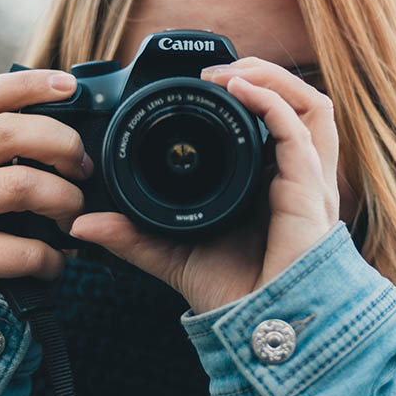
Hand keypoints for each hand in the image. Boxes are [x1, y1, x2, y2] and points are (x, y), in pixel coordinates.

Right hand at [0, 70, 92, 287]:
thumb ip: (21, 134)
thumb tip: (79, 107)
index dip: (27, 85)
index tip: (70, 86)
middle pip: (6, 133)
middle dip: (62, 144)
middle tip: (84, 167)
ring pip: (20, 186)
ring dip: (65, 200)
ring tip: (73, 213)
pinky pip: (25, 248)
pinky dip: (52, 256)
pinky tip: (56, 258)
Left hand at [69, 56, 339, 312]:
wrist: (261, 326)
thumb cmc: (232, 293)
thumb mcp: (171, 253)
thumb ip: (132, 236)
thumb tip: (81, 226)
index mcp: (272, 183)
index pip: (276, 123)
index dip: (250, 95)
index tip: (202, 84)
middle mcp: (296, 175)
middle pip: (301, 103)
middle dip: (264, 74)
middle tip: (216, 70)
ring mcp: (309, 179)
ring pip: (313, 105)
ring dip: (273, 77)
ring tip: (231, 71)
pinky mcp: (310, 187)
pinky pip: (300, 129)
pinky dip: (271, 100)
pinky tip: (239, 88)